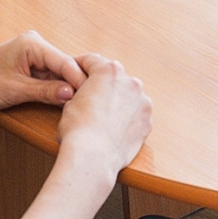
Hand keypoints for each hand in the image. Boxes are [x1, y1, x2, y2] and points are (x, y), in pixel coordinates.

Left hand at [0, 31, 86, 116]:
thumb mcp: (15, 90)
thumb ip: (46, 91)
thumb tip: (72, 95)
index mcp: (33, 44)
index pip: (65, 62)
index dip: (80, 80)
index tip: (95, 97)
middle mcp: (35, 47)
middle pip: (65, 67)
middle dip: (76, 85)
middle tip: (92, 104)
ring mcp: (32, 58)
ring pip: (58, 75)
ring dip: (66, 89)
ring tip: (83, 106)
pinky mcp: (28, 71)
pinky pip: (48, 80)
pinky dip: (55, 91)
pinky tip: (66, 103)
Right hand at [57, 54, 151, 175]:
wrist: (93, 157)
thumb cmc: (78, 130)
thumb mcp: (69, 103)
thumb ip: (82, 92)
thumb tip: (85, 96)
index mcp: (109, 71)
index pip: (92, 61)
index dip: (80, 67)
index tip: (77, 74)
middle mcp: (130, 82)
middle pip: (114, 78)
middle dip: (103, 85)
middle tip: (90, 98)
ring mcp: (142, 102)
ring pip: (128, 96)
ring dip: (118, 102)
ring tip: (104, 117)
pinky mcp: (148, 121)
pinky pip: (135, 115)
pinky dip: (127, 119)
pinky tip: (114, 129)